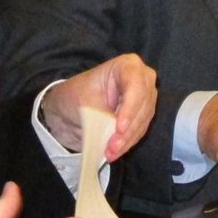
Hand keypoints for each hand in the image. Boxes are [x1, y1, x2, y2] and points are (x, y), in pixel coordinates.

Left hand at [41, 53, 156, 160]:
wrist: (72, 107)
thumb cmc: (77, 95)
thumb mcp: (85, 100)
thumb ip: (103, 114)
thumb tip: (115, 131)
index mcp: (128, 65)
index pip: (136, 86)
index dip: (130, 108)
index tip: (119, 128)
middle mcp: (143, 79)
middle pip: (143, 105)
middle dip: (128, 129)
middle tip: (112, 146)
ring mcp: (145, 97)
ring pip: (143, 121)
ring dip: (127, 140)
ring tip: (110, 153)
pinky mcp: (143, 115)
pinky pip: (140, 130)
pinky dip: (127, 143)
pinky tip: (114, 152)